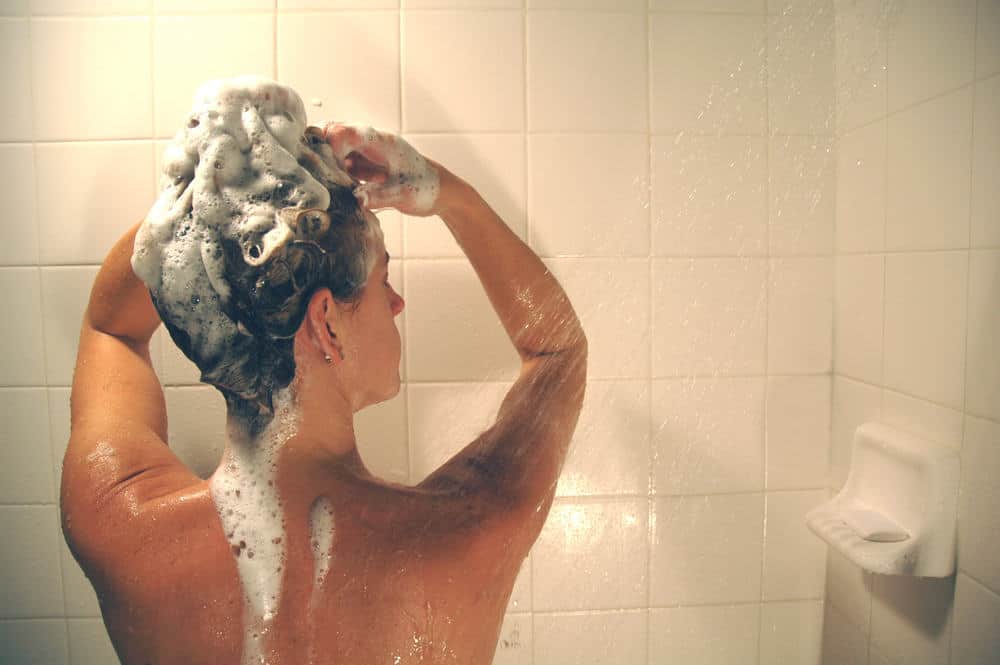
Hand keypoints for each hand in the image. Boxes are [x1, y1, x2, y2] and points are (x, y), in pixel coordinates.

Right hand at [322, 122, 447, 216]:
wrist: (439, 191)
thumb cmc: (425, 189)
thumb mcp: (403, 195)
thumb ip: (379, 196)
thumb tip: (356, 200)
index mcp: (380, 142)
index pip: (344, 132)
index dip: (329, 148)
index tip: (329, 171)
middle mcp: (370, 141)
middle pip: (333, 133)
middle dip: (321, 152)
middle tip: (321, 177)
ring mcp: (366, 151)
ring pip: (334, 147)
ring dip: (327, 164)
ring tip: (331, 186)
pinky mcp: (364, 163)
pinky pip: (341, 161)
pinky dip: (335, 173)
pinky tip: (339, 189)